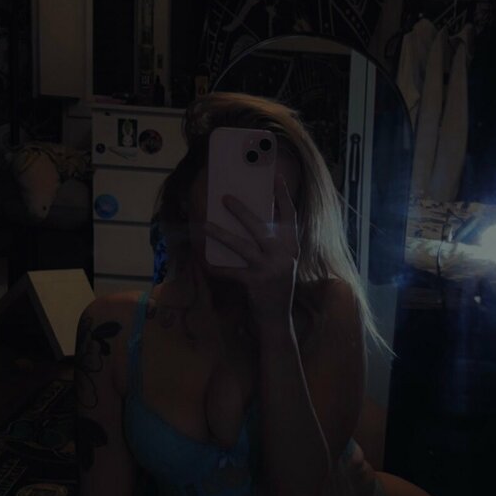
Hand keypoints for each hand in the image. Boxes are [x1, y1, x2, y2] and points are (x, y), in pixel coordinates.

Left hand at [204, 174, 299, 326]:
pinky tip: (204, 262)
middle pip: (261, 227)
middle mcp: (283, 255)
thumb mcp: (281, 263)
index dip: (283, 196)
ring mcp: (270, 269)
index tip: (276, 177)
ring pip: (242, 246)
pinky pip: (231, 271)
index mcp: (291, 247)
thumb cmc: (276, 287)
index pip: (290, 216)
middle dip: (242, 211)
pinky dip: (216, 267)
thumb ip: (273, 244)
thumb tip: (252, 220)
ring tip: (206, 225)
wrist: (278, 319)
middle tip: (225, 198)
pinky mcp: (255, 282)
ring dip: (221, 234)